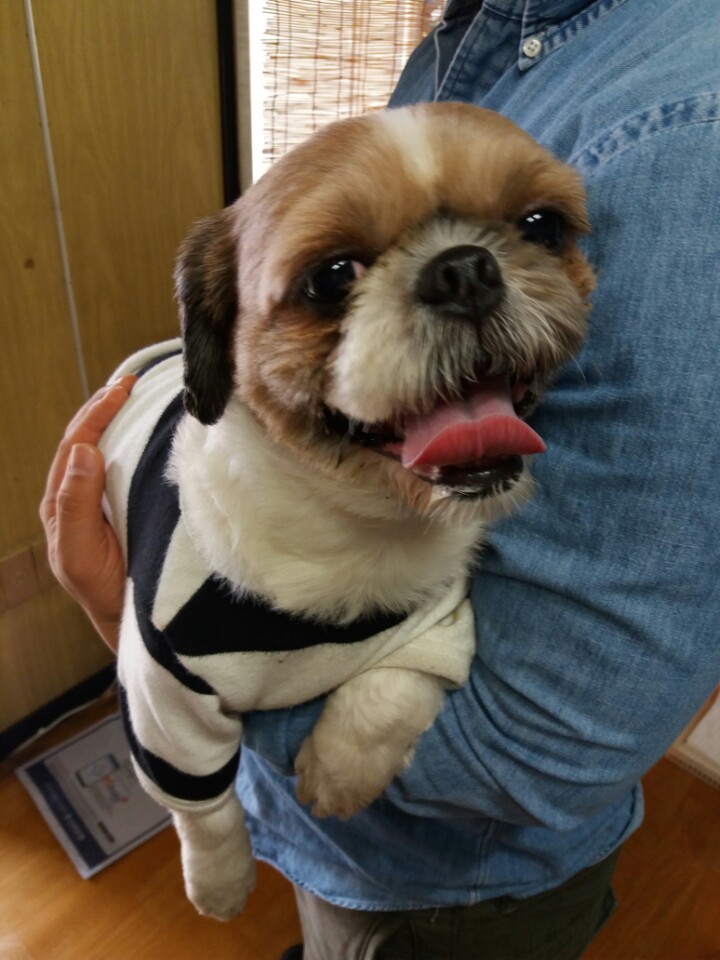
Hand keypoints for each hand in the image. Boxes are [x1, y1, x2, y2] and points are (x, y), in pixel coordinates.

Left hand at [39, 377, 135, 651]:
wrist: (128, 623)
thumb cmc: (103, 592)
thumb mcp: (78, 553)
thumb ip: (75, 505)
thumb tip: (84, 450)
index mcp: (60, 505)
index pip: (76, 446)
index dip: (96, 413)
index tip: (122, 389)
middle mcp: (74, 499)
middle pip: (84, 441)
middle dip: (103, 407)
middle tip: (129, 382)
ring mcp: (96, 504)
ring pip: (101, 451)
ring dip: (114, 421)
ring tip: (132, 396)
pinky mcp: (118, 511)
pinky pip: (119, 468)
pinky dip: (128, 443)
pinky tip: (143, 432)